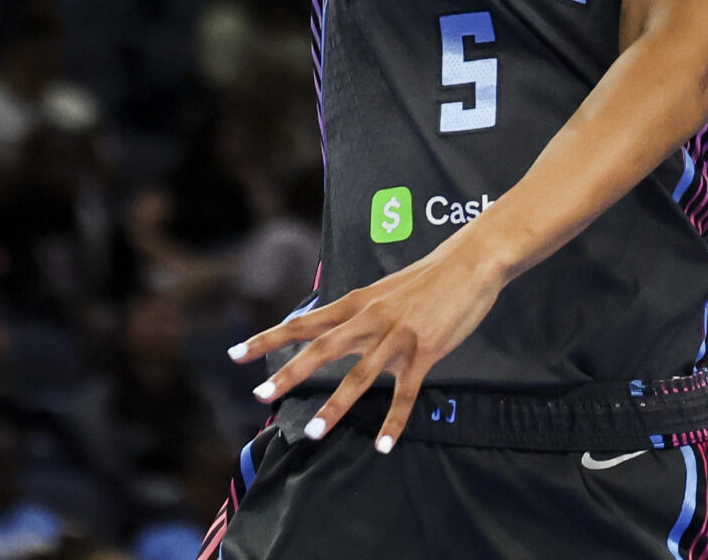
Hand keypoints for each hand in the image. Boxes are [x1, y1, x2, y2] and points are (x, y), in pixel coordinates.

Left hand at [227, 236, 507, 450]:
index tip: (236, 354)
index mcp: (357, 303)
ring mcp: (398, 336)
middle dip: (289, 373)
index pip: (304, 322)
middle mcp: (371, 319)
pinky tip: (384, 445)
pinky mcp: (426, 350)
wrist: (471, 263)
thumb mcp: (384, 290)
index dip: (269, 339)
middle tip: (261, 396)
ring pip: (361, 375)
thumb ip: (359, 312)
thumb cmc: (428, 278)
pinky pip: (406, 392)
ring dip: (336, 405)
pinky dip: (394, 421)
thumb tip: (334, 328)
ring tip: (316, 433)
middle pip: (322, 347)